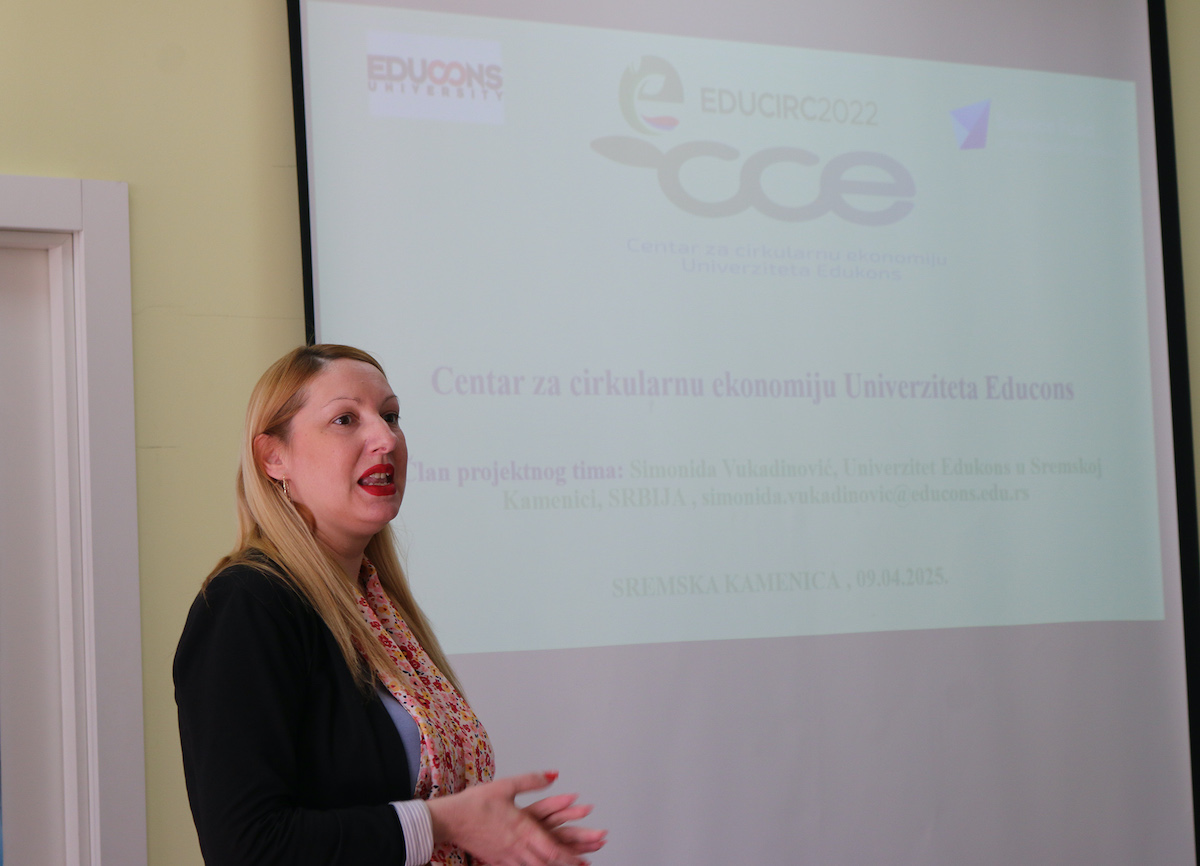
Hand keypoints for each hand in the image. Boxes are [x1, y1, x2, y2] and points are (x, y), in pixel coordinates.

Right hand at [426, 771, 606, 865]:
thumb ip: (532, 781)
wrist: (450, 820)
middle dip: (565, 864)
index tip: (583, 859)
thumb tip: (553, 775)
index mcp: (522, 829)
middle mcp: (517, 847)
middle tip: (581, 865)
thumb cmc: (476, 803)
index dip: (569, 856)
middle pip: (546, 863)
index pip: (551, 848)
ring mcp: (506, 856)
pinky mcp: (496, 860)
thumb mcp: (506, 785)